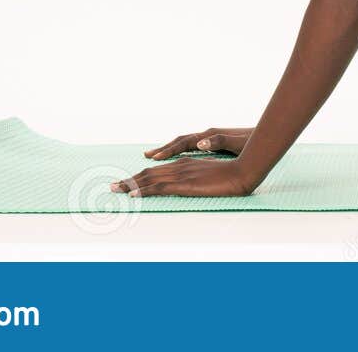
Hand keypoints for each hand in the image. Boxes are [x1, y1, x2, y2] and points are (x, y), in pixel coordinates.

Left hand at [111, 156, 255, 198]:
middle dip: (130, 179)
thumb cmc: (233, 174)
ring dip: (131, 184)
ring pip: (150, 178)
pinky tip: (133, 194)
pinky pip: (159, 187)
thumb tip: (192, 183)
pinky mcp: (185, 183)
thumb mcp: (213, 175)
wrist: (243, 171)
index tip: (130, 182)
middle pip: (149, 172)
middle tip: (114, 186)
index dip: (142, 176)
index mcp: (186, 163)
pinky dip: (144, 190)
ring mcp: (182, 174)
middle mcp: (180, 166)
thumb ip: (200, 177)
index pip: (159, 170)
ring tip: (116, 189)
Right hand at [143, 127, 251, 159]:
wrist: (264, 137)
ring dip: (170, 149)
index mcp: (210, 135)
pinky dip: (180, 152)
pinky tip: (175, 159)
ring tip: (154, 157)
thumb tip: (201, 143)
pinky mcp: (213, 144)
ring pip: (184, 143)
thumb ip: (220, 141)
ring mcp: (210, 138)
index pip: (184, 141)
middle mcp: (207, 135)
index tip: (155, 157)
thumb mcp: (238, 143)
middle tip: (147, 156)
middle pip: (180, 140)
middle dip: (164, 148)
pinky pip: (191, 147)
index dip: (170, 150)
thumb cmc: (253, 143)